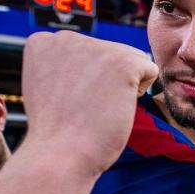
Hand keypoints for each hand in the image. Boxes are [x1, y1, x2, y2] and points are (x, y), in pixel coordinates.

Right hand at [20, 31, 157, 175]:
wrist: (60, 155)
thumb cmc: (58, 130)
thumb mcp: (51, 85)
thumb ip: (67, 66)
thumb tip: (97, 62)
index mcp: (44, 42)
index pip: (87, 51)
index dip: (85, 81)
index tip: (66, 100)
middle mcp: (66, 37)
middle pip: (111, 52)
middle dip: (107, 81)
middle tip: (83, 108)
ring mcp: (96, 47)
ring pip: (132, 60)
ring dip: (124, 86)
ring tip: (97, 107)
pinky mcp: (124, 62)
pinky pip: (150, 70)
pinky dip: (140, 92)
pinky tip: (116, 106)